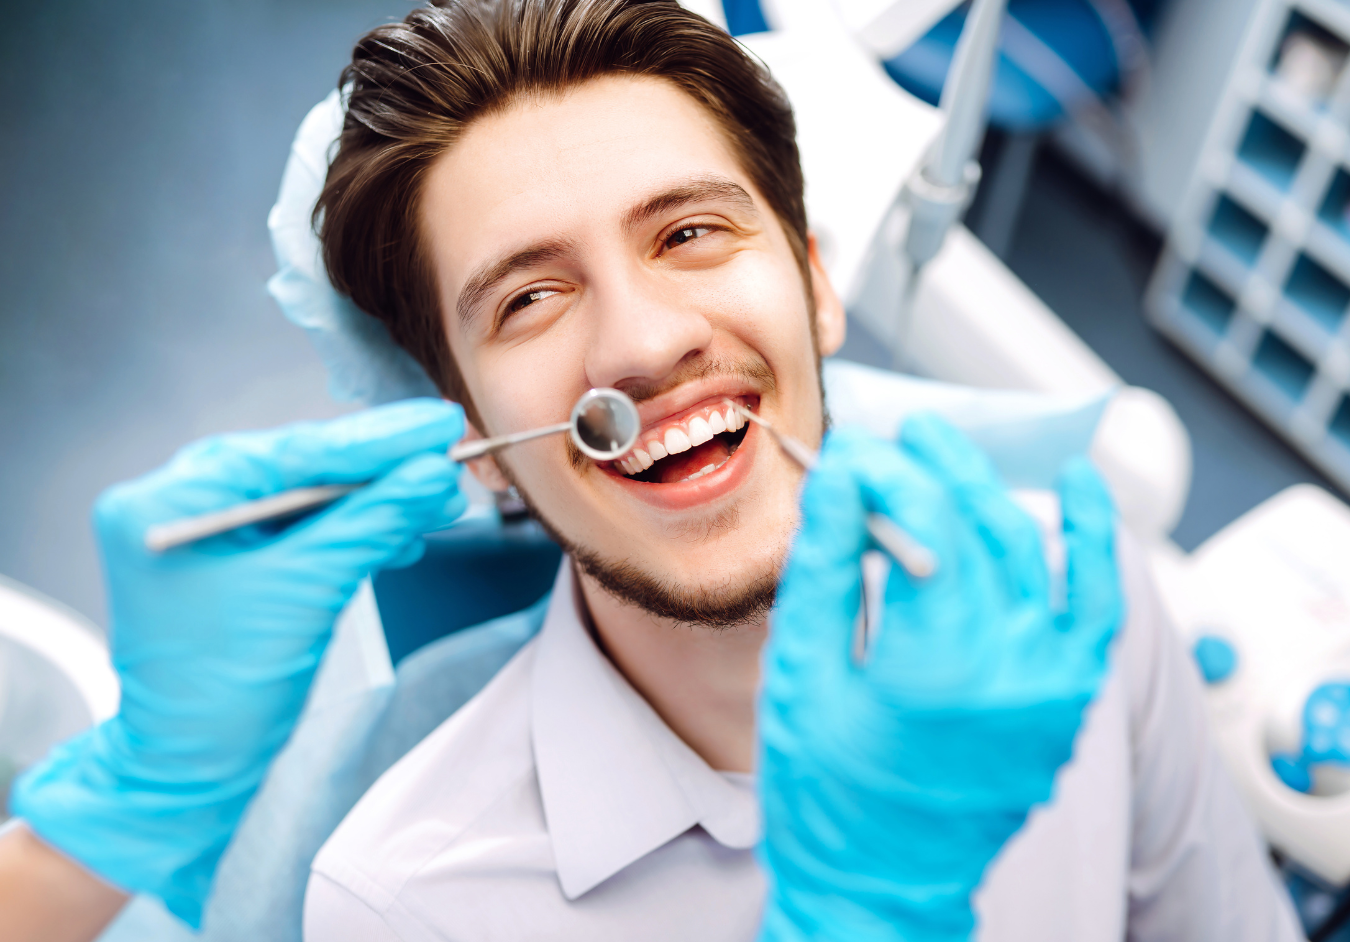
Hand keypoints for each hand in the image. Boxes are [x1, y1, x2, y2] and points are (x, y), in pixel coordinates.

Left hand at [10, 399, 466, 927]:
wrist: (193, 768)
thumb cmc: (221, 694)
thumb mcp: (307, 592)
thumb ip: (371, 522)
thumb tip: (429, 474)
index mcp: (168, 502)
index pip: (290, 451)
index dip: (375, 439)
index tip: (436, 424)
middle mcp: (176, 502)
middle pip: (299, 464)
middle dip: (379, 468)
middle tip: (446, 453)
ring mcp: (202, 528)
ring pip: (307, 493)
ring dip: (375, 500)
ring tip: (436, 501)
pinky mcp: (229, 555)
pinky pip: (300, 524)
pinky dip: (352, 528)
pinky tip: (401, 529)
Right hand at [758, 416, 1120, 941]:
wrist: (880, 886)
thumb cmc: (826, 794)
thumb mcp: (801, 676)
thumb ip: (826, 566)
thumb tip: (845, 474)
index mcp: (935, 668)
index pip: (926, 521)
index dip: (888, 471)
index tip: (852, 453)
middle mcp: (1012, 671)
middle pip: (979, 526)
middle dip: (932, 467)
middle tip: (896, 436)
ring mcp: (1054, 687)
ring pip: (1033, 551)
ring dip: (989, 491)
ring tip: (945, 452)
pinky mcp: (1070, 700)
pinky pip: (1099, 602)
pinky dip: (1094, 538)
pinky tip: (1080, 484)